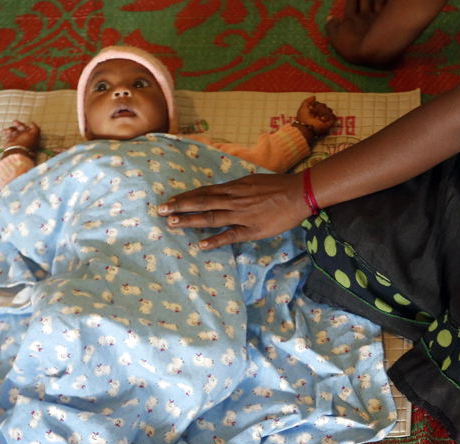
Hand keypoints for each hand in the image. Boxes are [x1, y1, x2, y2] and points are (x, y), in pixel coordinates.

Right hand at [1, 120, 40, 157]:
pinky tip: (4, 131)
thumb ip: (35, 128)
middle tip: (14, 122)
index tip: (25, 125)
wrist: (16, 151)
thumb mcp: (34, 134)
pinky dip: (6, 131)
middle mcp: (24, 138)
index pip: (29, 129)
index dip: (27, 126)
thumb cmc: (26, 142)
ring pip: (14, 130)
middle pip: (21, 128)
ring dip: (11, 129)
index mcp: (31, 137)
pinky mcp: (10, 141)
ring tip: (9, 131)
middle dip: (18, 124)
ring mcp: (16, 139)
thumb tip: (31, 123)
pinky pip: (7, 134)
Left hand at [159, 173, 308, 249]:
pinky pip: (230, 235)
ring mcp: (241, 214)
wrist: (298, 193)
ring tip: (172, 223)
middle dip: (180, 206)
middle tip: (161, 209)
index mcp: (234, 188)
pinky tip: (201, 245)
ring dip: (190, 220)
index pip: (205, 191)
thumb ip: (237, 188)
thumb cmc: (278, 186)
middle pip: (202, 201)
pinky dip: (216, 240)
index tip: (171, 199)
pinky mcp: (252, 229)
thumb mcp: (253, 181)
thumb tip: (224, 191)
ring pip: (211, 217)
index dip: (187, 196)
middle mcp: (233, 199)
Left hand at [295, 96, 335, 136]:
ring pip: (329, 110)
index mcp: (315, 111)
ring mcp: (325, 119)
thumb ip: (307, 101)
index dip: (315, 104)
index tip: (310, 108)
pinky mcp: (329, 123)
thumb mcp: (303, 107)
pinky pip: (333, 116)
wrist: (306, 126)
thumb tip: (314, 96)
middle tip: (314, 115)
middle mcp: (320, 114)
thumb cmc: (303, 118)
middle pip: (324, 105)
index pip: (319, 103)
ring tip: (318, 119)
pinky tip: (322, 120)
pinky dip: (327, 116)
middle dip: (318, 109)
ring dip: (322, 113)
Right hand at [326, 0, 383, 63]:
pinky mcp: (388, 20)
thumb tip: (330, 17)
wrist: (372, 50)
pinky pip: (387, 6)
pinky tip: (388, 2)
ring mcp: (377, 16)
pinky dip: (387, 3)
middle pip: (365, 0)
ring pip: (377, 1)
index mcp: (351, 18)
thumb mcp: (336, 39)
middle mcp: (364, 14)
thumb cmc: (352, 46)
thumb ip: (331, 27)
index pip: (351, 3)